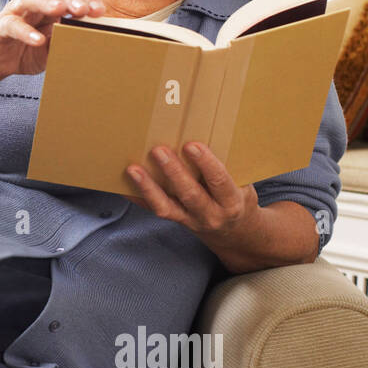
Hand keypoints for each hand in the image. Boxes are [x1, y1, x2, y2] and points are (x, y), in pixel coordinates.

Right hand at [0, 0, 103, 84]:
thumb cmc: (27, 50)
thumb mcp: (54, 47)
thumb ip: (69, 38)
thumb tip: (93, 37)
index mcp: (51, 2)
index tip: (100, 12)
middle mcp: (33, 1)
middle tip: (85, 9)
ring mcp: (15, 12)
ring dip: (47, 3)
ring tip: (62, 11)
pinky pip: (12, 24)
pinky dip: (25, 31)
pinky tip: (38, 40)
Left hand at [124, 141, 259, 242]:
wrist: (234, 233)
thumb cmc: (238, 198)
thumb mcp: (244, 185)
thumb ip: (230, 167)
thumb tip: (207, 134)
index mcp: (231, 202)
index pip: (219, 181)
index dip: (206, 163)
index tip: (192, 145)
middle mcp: (211, 214)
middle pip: (189, 194)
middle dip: (173, 172)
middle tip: (158, 150)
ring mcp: (190, 221)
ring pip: (165, 207)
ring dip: (148, 187)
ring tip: (133, 169)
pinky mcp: (175, 221)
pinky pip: (153, 210)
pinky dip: (138, 198)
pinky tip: (123, 186)